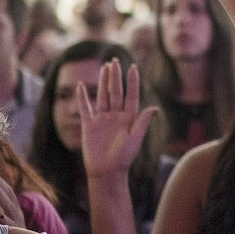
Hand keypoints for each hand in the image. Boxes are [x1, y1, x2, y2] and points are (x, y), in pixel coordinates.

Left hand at [0, 172, 27, 226]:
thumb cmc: (7, 228)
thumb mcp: (0, 211)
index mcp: (12, 206)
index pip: (6, 190)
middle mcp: (16, 213)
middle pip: (9, 196)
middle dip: (0, 184)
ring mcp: (17, 223)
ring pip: (10, 209)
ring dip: (2, 197)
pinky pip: (11, 228)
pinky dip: (6, 222)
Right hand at [77, 59, 159, 178]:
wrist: (106, 172)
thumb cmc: (123, 158)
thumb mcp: (135, 140)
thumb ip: (142, 123)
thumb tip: (154, 108)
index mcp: (129, 118)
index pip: (131, 95)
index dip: (132, 82)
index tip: (133, 67)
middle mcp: (116, 116)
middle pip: (116, 92)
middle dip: (116, 76)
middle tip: (115, 61)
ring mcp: (102, 119)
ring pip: (102, 96)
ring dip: (103, 82)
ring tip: (105, 67)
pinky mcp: (89, 125)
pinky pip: (85, 108)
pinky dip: (82, 97)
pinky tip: (81, 85)